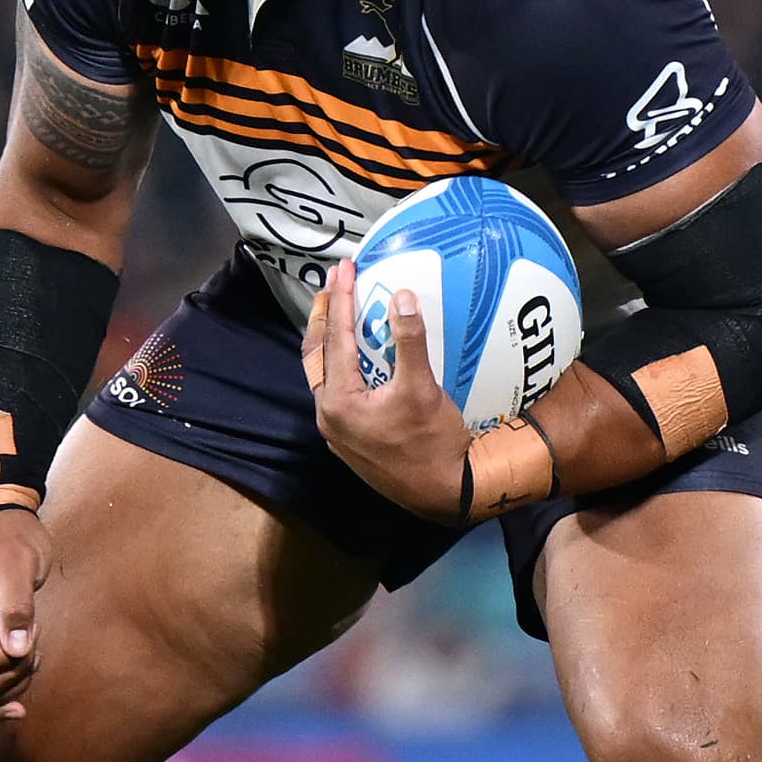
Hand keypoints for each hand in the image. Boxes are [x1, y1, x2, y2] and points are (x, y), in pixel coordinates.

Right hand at [0, 508, 50, 716]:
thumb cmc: (12, 537)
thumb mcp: (21, 565)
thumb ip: (18, 608)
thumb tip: (17, 651)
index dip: (18, 663)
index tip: (34, 634)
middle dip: (15, 678)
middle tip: (36, 645)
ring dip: (6, 691)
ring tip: (31, 663)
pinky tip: (16, 697)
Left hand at [305, 256, 477, 521]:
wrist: (444, 493)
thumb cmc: (433, 443)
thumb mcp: (423, 388)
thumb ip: (409, 340)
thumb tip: (401, 296)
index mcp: (339, 402)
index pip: (336, 339)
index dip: (342, 299)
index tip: (346, 268)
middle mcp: (329, 416)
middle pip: (317, 356)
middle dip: (325, 317)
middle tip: (334, 284)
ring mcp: (338, 431)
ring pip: (325, 375)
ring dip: (331, 342)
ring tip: (341, 312)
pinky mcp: (351, 439)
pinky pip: (338, 391)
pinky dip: (343, 366)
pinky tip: (359, 356)